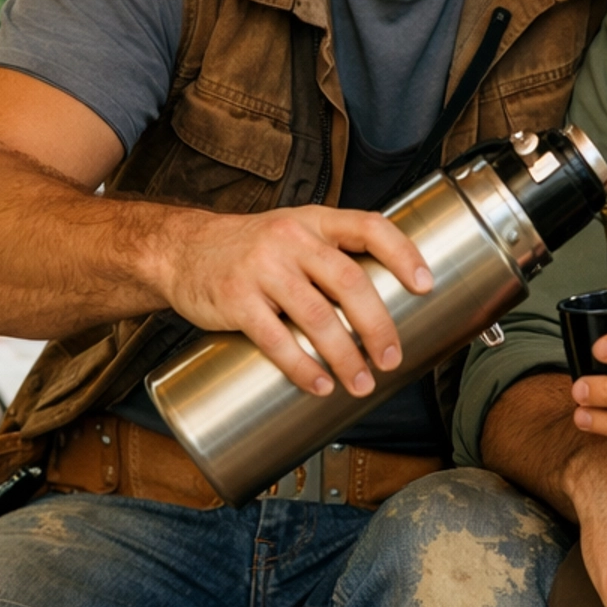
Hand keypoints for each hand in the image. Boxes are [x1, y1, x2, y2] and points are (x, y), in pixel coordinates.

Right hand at [152, 204, 432, 397]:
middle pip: (349, 281)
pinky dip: (301, 366)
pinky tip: (319, 385)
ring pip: (316, 315)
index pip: (370, 227)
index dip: (404, 254)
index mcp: (314, 221)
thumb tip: (389, 302)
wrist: (180, 250)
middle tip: (392, 359)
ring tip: (361, 383)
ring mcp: (261, 267)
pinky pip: (274, 339)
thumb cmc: (250, 249)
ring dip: (345, 355)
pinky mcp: (234, 299)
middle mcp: (291, 238)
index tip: (426, 286)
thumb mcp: (294, 233)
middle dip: (378, 325)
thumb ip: (333, 256)